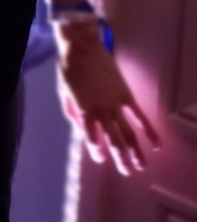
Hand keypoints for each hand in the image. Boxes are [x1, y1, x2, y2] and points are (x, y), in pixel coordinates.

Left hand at [56, 24, 161, 175]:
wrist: (82, 48)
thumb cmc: (70, 70)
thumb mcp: (64, 93)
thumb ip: (72, 112)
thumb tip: (81, 128)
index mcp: (84, 111)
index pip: (92, 138)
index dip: (97, 151)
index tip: (102, 159)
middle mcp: (102, 111)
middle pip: (114, 140)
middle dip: (120, 158)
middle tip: (127, 173)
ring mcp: (116, 104)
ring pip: (129, 133)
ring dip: (136, 151)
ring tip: (141, 166)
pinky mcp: (127, 95)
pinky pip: (140, 117)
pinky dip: (149, 131)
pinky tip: (157, 145)